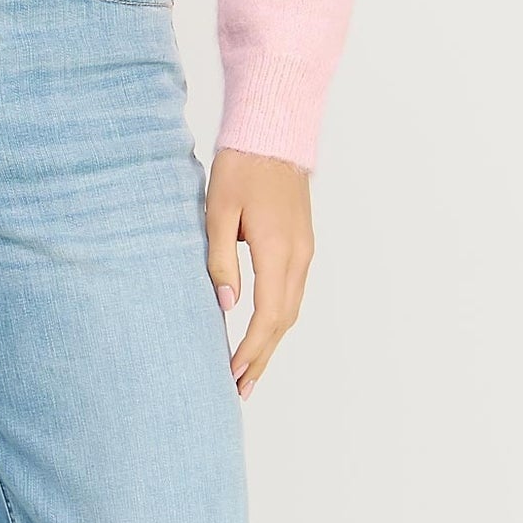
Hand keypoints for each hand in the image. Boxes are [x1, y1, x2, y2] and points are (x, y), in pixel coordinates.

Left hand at [205, 149, 314, 397]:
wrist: (274, 133)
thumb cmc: (241, 167)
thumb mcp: (218, 211)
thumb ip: (220, 260)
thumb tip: (226, 306)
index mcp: (278, 250)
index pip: (267, 315)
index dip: (250, 350)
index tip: (232, 375)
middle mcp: (298, 256)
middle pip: (284, 321)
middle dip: (262, 358)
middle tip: (239, 390)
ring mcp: (304, 251)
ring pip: (291, 309)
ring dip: (271, 343)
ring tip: (249, 372)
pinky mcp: (301, 244)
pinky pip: (292, 293)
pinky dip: (278, 320)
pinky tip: (262, 332)